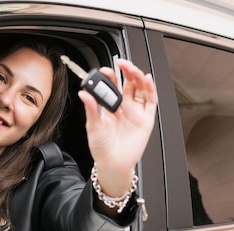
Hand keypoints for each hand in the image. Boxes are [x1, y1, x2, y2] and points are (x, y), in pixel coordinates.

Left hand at [78, 59, 157, 196]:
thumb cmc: (101, 147)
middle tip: (122, 64)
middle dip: (126, 73)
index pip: (111, 87)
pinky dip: (150, 90)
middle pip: (128, 85)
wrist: (113, 164)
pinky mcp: (146, 119)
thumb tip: (84, 93)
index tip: (104, 71)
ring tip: (133, 70)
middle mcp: (124, 108)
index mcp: (110, 107)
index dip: (109, 77)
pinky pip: (150, 102)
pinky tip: (147, 80)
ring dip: (138, 78)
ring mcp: (136, 112)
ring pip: (140, 90)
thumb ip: (91, 109)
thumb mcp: (93, 126)